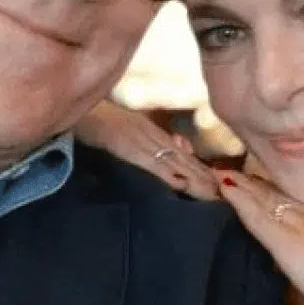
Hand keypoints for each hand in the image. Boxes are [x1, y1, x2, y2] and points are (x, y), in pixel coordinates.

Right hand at [76, 99, 219, 199]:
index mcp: (153, 132)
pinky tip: (179, 185)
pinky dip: (164, 173)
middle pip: (184, 160)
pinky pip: (147, 162)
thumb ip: (151, 138)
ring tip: (211, 196)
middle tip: (224, 197)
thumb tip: (179, 145)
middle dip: (204, 179)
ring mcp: (140, 140)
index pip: (183, 155)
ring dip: (193, 179)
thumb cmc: (99, 119)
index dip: (201, 171)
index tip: (220, 186)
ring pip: (173, 162)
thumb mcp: (130, 127)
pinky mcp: (125, 146)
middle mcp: (152, 135)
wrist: (79, 107)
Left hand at [217, 172, 303, 304]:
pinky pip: (258, 216)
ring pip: (267, 198)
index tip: (257, 181)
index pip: (303, 201)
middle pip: (283, 192)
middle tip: (223, 165)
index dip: (278, 191)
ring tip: (212, 169)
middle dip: (255, 180)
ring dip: (239, 183)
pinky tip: (221, 187)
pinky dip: (238, 200)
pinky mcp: (293, 244)